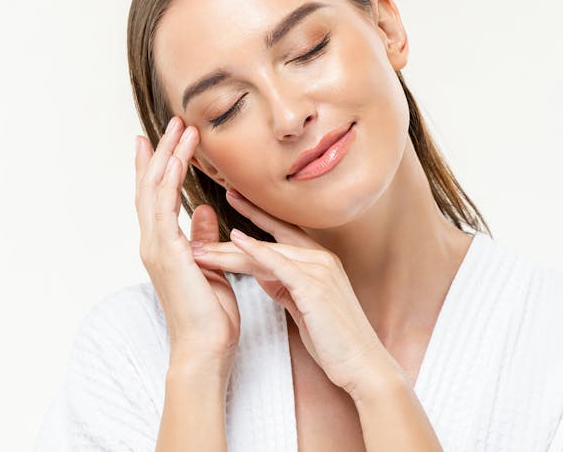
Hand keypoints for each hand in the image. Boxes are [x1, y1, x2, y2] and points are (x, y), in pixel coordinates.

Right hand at [134, 116, 239, 376]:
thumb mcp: (211, 265)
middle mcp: (154, 242)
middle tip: (173, 121)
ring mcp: (156, 246)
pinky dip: (170, 179)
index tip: (167, 139)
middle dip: (162, 151)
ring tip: (181, 127)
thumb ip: (204, 237)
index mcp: (165, 246)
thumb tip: (206, 211)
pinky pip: (165, 206)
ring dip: (167, 155)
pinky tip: (178, 158)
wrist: (206, 346)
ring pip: (154, 189)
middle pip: (152, 185)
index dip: (161, 166)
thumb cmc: (210, 313)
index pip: (159, 197)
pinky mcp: (166, 252)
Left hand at [192, 188, 404, 399]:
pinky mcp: (315, 286)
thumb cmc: (334, 340)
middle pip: (269, 240)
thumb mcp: (305, 305)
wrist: (362, 363)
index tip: (232, 199)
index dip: (255, 215)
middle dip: (232, 234)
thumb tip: (263, 273)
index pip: (282, 232)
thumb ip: (286, 285)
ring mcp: (320, 270)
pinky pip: (280, 264)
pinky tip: (236, 240)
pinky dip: (257, 251)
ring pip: (267, 252)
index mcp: (320, 261)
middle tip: (200, 223)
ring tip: (200, 248)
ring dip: (229, 250)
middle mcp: (321, 259)